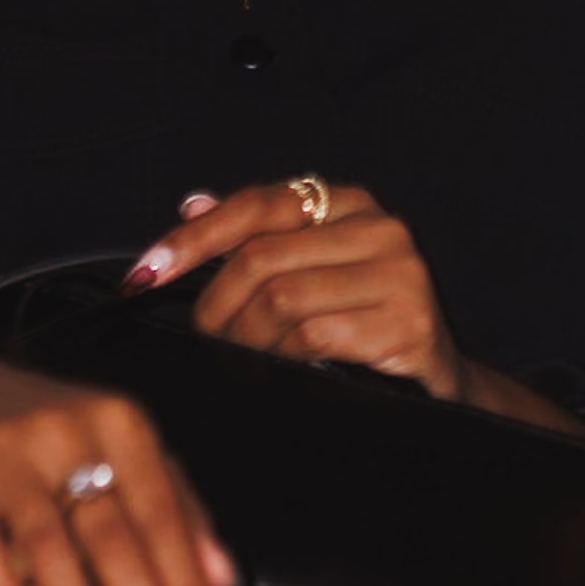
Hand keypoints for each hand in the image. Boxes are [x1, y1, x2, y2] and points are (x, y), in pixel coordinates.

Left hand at [130, 181, 465, 394]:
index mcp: (351, 204)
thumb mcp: (312, 272)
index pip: (258, 204)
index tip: (147, 271)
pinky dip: (282, 356)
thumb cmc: (364, 324)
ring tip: (240, 355)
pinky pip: (314, 335)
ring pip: (282, 299)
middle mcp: (381, 228)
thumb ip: (258, 238)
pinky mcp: (408, 322)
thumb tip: (192, 204)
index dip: (195, 238)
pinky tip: (281, 366)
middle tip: (205, 335)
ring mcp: (401, 274)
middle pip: (262, 257)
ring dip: (245, 337)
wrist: (437, 381)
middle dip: (216, 304)